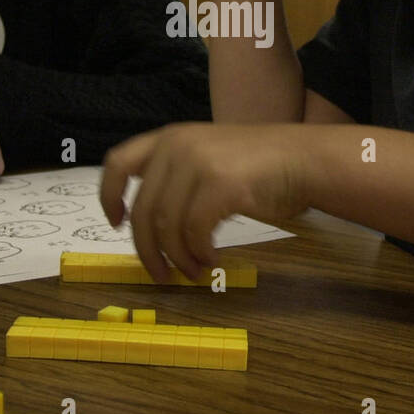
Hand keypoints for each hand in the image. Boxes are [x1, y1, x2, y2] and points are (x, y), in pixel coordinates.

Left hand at [100, 123, 312, 281]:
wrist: (304, 160)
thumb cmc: (259, 168)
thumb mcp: (207, 159)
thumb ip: (176, 178)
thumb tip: (148, 226)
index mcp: (169, 138)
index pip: (118, 163)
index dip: (109, 197)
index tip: (117, 224)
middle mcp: (177, 145)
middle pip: (144, 210)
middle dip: (148, 250)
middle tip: (161, 275)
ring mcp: (199, 162)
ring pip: (167, 226)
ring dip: (179, 257)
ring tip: (194, 271)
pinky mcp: (221, 183)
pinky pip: (196, 231)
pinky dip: (200, 253)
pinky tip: (213, 259)